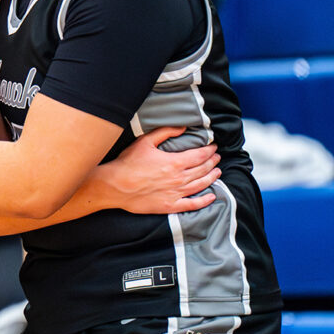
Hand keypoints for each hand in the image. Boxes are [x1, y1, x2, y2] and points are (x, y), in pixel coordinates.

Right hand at [87, 126, 220, 213]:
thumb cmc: (128, 163)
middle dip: (212, 162)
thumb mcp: (145, 141)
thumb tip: (183, 127)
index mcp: (175, 162)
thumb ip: (166, 132)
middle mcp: (179, 178)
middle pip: (203, 169)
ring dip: (212, 177)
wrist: (115, 185)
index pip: (200, 155)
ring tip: (218, 172)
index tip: (214, 146)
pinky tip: (211, 197)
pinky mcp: (170, 205)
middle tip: (217, 157)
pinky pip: (192, 205)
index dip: (209, 150)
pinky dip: (204, 201)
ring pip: (201, 185)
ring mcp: (176, 193)